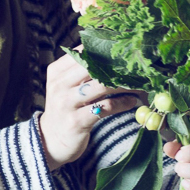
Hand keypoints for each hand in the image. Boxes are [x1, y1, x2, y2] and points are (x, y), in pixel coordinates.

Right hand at [40, 52, 138, 168]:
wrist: (52, 140)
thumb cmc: (66, 108)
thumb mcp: (67, 86)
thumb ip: (82, 70)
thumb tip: (113, 53)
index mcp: (57, 71)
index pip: (82, 52)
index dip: (105, 49)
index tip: (124, 51)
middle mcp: (59, 85)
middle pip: (93, 66)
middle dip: (117, 65)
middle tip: (135, 66)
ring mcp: (66, 103)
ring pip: (102, 85)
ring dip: (123, 84)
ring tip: (137, 84)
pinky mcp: (77, 122)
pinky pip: (106, 107)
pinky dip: (123, 103)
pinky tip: (131, 101)